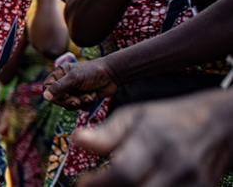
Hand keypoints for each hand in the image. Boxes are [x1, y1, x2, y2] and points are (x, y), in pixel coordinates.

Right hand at [42, 59, 118, 109]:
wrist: (113, 75)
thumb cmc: (93, 72)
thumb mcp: (74, 79)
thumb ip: (59, 87)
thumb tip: (45, 97)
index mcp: (60, 74)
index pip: (47, 87)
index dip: (53, 94)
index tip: (63, 96)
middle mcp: (65, 83)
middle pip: (57, 98)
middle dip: (69, 101)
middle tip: (77, 100)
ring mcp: (74, 91)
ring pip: (68, 104)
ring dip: (80, 102)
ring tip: (89, 95)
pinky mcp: (83, 98)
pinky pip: (79, 107)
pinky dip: (87, 104)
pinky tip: (93, 95)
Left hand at [73, 89, 232, 185]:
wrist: (218, 126)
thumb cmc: (169, 120)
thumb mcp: (135, 116)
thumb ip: (106, 133)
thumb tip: (76, 140)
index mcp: (155, 141)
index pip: (124, 172)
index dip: (98, 183)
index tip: (81, 184)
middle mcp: (176, 166)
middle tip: (95, 186)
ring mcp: (192, 184)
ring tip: (114, 185)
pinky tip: (136, 185)